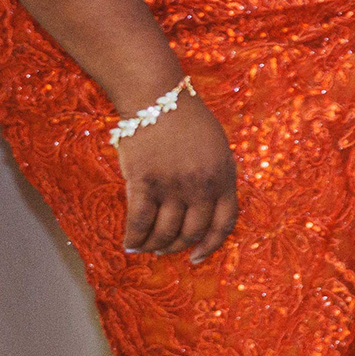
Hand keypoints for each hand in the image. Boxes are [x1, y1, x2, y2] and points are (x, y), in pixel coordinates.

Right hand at [119, 90, 238, 261]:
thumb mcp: (218, 149)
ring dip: (155, 246)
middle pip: (192, 231)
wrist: (158, 98)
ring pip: (165, 232)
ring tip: (147, 247)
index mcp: (225, 178)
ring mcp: (173, 186)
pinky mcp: (144, 182)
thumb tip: (206, 210)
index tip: (197, 258)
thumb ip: (217, 178)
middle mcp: (202, 186)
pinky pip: (139, 222)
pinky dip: (134, 238)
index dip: (211, 246)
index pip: (224, 224)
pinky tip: (129, 243)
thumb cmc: (188, 120)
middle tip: (165, 249)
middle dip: (177, 247)